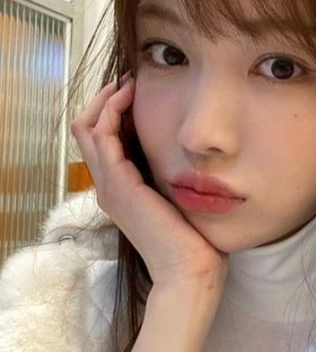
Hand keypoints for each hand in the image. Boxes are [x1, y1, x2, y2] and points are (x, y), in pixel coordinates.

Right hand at [70, 72, 229, 297]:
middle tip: (129, 80)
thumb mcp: (178, 198)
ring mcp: (109, 186)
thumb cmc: (192, 240)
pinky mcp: (119, 186)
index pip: (100, 138)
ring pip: (88, 128)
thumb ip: (173, 176)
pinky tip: (131, 99)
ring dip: (107, 99)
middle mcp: (107, 185)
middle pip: (86, 128)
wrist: (189, 271)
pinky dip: (112, 112)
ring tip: (129, 83)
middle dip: (104, 98)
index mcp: (119, 188)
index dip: (112, 110)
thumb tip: (190, 152)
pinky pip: (103, 138)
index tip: (136, 90)